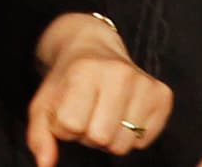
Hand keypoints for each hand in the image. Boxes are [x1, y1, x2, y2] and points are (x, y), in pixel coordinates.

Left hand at [25, 16, 169, 164]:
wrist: (93, 47)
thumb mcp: (44, 102)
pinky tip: (123, 113)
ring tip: (103, 114)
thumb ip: (39, 135)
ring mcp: (145, 83)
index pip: (72, 124)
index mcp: (84, 71)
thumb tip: (45, 164)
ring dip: (109, 138)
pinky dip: (130, 136)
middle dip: (88, 134)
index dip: (65, 126)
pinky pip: (144, 141)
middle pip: (100, 138)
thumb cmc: (67, 80)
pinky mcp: (163, 95)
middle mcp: (119, 74)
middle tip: (86, 114)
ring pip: (123, 144)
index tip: (66, 111)